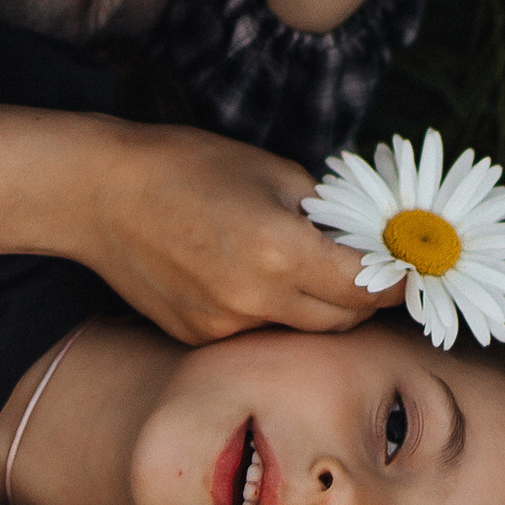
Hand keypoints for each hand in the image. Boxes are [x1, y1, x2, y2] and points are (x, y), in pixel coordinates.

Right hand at [77, 120, 377, 340]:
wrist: (99, 194)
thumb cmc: (186, 166)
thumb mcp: (272, 170)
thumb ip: (324, 213)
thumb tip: (364, 241)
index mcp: (280, 250)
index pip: (364, 288)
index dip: (394, 283)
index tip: (406, 272)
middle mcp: (254, 300)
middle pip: (339, 321)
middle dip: (361, 299)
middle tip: (368, 270)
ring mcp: (223, 325)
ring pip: (297, 330)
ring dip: (313, 305)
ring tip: (296, 263)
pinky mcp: (197, 338)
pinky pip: (255, 332)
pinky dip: (268, 310)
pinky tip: (245, 273)